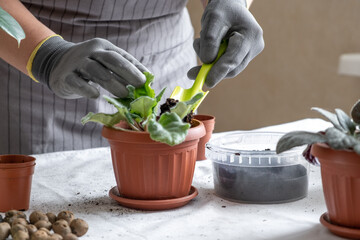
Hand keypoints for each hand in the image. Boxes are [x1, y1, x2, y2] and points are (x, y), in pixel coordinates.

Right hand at [30, 37, 148, 98]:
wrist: (55, 63)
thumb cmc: (88, 66)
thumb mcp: (104, 63)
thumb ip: (121, 70)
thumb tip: (146, 82)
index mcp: (102, 47)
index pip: (122, 56)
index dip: (135, 68)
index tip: (147, 80)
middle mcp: (90, 52)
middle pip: (111, 60)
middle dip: (128, 72)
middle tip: (140, 85)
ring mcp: (76, 63)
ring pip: (96, 71)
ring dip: (113, 83)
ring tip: (125, 94)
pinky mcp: (65, 76)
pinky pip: (77, 83)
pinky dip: (87, 89)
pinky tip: (96, 95)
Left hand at [187, 0, 263, 87]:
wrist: (228, 5)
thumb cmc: (222, 8)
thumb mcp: (212, 19)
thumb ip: (210, 40)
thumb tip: (207, 61)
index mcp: (251, 35)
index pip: (233, 58)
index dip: (219, 71)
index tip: (207, 82)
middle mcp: (254, 46)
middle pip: (232, 68)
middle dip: (211, 70)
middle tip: (190, 73)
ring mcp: (250, 52)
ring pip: (228, 68)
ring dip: (210, 62)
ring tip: (199, 43)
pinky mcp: (242, 56)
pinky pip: (226, 65)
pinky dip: (213, 60)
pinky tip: (206, 47)